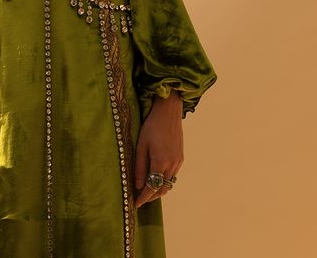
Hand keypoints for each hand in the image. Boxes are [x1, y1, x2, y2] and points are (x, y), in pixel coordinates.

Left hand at [134, 89, 183, 208]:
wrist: (168, 113)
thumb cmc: (151, 126)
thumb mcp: (141, 145)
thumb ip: (139, 166)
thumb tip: (137, 185)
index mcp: (160, 162)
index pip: (151, 187)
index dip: (143, 198)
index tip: (136, 204)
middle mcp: (172, 165)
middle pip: (162, 189)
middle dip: (151, 196)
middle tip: (140, 199)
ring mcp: (178, 162)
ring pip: (169, 183)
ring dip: (158, 189)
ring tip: (147, 189)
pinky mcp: (181, 157)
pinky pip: (173, 175)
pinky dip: (164, 180)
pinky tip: (157, 176)